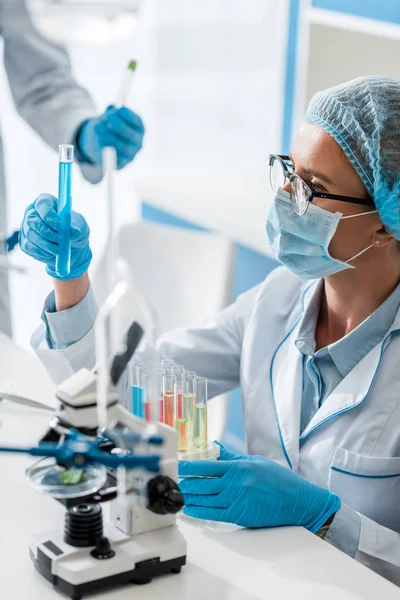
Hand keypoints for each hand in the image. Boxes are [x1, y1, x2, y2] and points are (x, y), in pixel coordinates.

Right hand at [20, 193, 91, 279]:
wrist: (72, 248)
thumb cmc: (75, 230)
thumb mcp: (81, 226)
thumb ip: (77, 227)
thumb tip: (73, 231)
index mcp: (47, 202)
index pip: (43, 204)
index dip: (49, 215)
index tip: (59, 226)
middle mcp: (33, 212)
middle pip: (32, 219)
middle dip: (46, 232)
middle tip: (59, 240)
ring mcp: (27, 227)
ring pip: (31, 234)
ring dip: (45, 244)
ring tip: (58, 249)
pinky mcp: (26, 242)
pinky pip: (29, 246)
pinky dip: (41, 251)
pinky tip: (51, 253)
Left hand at [77, 106, 144, 169]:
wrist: (101, 145)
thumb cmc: (108, 127)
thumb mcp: (108, 117)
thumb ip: (110, 112)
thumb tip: (111, 108)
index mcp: (138, 128)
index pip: (137, 121)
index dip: (128, 115)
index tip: (117, 109)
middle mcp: (138, 142)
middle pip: (131, 135)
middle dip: (119, 125)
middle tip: (107, 118)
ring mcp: (131, 154)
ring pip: (124, 148)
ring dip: (110, 137)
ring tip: (97, 129)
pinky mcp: (122, 164)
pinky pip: (116, 159)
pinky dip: (107, 151)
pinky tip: (99, 142)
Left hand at [179, 443, 339, 532]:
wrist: (297, 501)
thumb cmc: (279, 480)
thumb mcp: (256, 461)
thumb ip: (233, 455)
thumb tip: (216, 446)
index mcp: (238, 466)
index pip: (206, 465)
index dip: (188, 466)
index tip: (176, 465)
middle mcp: (235, 483)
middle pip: (201, 483)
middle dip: (184, 483)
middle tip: (171, 481)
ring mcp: (236, 500)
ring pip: (205, 499)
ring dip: (188, 497)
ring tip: (176, 494)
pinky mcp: (239, 515)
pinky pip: (214, 514)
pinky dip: (199, 512)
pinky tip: (190, 509)